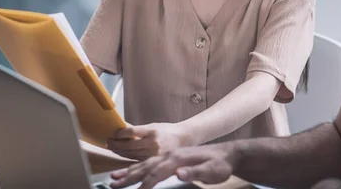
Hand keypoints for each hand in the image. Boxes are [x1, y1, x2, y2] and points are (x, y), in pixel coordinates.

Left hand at [106, 123, 191, 160]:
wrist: (184, 139)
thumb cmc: (168, 131)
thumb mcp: (153, 126)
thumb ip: (138, 129)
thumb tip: (122, 128)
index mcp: (153, 131)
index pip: (132, 132)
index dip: (120, 133)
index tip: (114, 133)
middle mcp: (153, 143)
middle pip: (129, 145)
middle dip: (116, 144)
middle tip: (109, 141)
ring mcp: (154, 154)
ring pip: (131, 155)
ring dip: (119, 151)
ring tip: (112, 147)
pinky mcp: (154, 162)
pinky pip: (136, 161)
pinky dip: (127, 157)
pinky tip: (121, 154)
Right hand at [109, 144, 235, 188]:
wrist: (227, 154)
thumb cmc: (219, 164)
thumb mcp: (211, 170)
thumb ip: (195, 171)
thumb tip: (179, 173)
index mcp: (178, 158)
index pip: (157, 173)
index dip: (145, 184)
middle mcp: (171, 155)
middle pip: (146, 167)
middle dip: (129, 177)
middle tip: (113, 185)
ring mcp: (170, 156)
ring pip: (145, 164)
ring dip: (130, 172)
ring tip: (114, 178)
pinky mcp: (172, 158)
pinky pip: (151, 163)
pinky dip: (139, 168)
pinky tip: (132, 172)